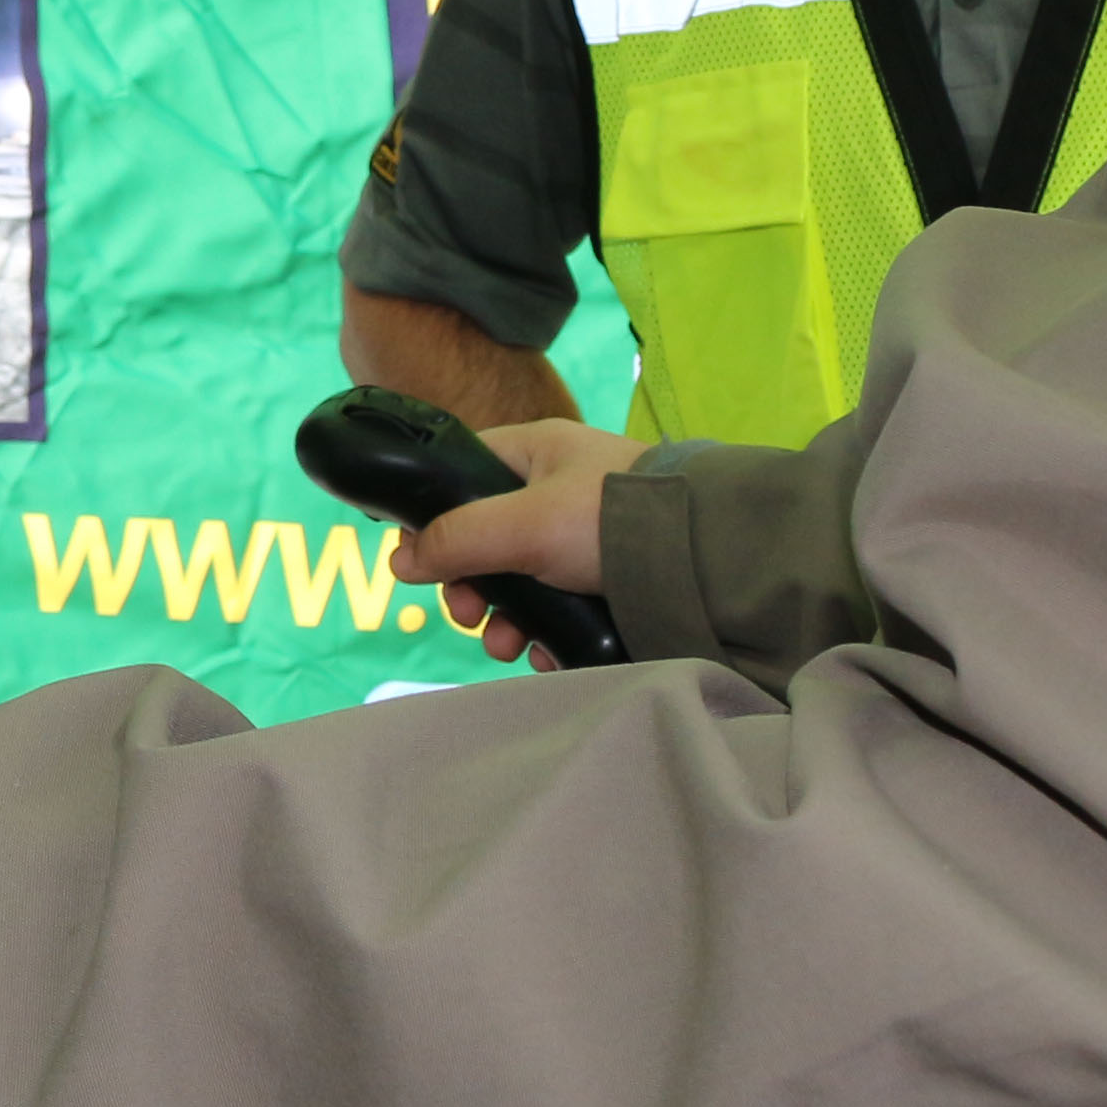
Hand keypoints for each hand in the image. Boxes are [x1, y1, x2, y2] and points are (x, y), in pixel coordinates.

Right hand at [392, 418, 640, 666]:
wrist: (707, 558)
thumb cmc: (607, 519)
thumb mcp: (521, 525)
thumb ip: (456, 540)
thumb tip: (399, 562)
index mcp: (536, 452)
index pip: (463, 469)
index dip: (433, 513)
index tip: (420, 559)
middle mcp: (558, 489)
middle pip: (487, 537)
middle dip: (470, 585)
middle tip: (467, 614)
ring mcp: (584, 536)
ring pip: (521, 579)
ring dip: (504, 619)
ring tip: (508, 647)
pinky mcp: (607, 577)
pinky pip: (558, 604)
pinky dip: (545, 632)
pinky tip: (545, 654)